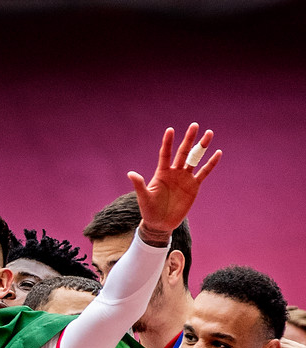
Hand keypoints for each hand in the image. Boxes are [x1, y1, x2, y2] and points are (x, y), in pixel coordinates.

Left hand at [129, 124, 219, 240]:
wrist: (161, 223)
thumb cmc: (149, 209)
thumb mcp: (144, 197)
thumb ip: (139, 184)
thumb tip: (131, 173)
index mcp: (161, 172)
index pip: (166, 154)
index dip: (168, 142)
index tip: (170, 129)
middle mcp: (174, 172)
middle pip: (183, 152)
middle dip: (189, 139)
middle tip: (195, 125)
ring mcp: (185, 178)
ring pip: (195, 159)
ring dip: (202, 147)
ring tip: (209, 133)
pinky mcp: (194, 186)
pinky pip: (204, 172)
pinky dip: (210, 163)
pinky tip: (217, 153)